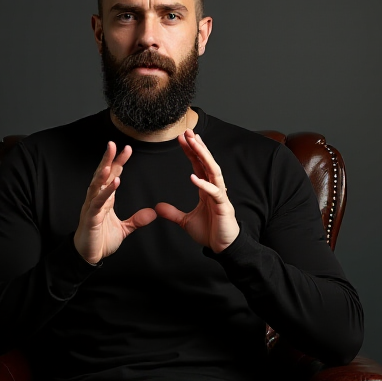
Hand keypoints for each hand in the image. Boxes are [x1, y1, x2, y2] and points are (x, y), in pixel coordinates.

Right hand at [74, 141, 156, 263]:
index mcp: (104, 199)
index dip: (118, 163)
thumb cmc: (100, 240)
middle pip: (102, 175)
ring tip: (110, 161)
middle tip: (114, 144)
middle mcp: (96, 199)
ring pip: (97, 186)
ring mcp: (92, 207)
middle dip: (108, 160)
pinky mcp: (91, 218)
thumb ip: (136, 220)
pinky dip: (106, 192)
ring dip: (103, 173)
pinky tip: (113, 183)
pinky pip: (98, 203)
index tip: (127, 150)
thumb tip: (152, 213)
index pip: (111, 176)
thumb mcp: (124, 229)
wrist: (88, 256)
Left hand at [155, 130, 239, 252]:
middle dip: (198, 147)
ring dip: (204, 156)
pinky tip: (193, 177)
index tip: (182, 138)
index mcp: (206, 189)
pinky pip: (214, 193)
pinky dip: (204, 184)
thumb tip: (157, 207)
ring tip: (195, 143)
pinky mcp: (223, 207)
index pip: (198, 165)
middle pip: (206, 162)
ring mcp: (220, 196)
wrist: (223, 248)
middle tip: (188, 132)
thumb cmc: (210, 233)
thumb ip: (173, 213)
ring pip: (213, 171)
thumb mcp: (185, 221)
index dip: (191, 151)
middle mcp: (215, 188)